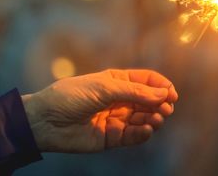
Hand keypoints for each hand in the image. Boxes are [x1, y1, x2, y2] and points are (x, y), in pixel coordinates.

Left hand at [22, 69, 177, 152]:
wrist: (46, 120)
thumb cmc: (72, 96)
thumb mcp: (104, 87)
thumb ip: (135, 91)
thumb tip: (163, 93)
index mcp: (117, 81)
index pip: (146, 81)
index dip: (161, 86)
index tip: (172, 93)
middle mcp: (119, 99)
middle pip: (148, 100)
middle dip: (160, 103)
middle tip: (166, 108)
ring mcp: (116, 118)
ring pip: (143, 118)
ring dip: (154, 118)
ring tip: (157, 118)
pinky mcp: (112, 137)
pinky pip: (133, 136)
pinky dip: (142, 133)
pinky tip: (147, 129)